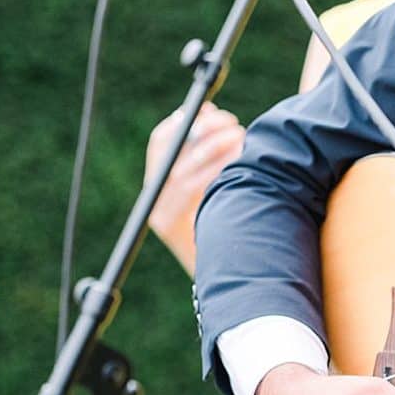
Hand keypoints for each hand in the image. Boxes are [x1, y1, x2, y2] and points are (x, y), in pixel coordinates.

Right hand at [145, 103, 244, 273]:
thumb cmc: (226, 236)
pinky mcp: (174, 228)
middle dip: (204, 131)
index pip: (160, 143)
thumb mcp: (213, 197)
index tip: (208, 109)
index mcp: (159, 189)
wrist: (223, 285)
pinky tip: (238, 162)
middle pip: (172, 153)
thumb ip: (208, 164)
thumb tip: (213, 115)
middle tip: (232, 122)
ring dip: (214, 148)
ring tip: (241, 137)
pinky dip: (215, 171)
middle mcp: (154, 201)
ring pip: (185, 170)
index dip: (182, 122)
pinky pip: (194, 190)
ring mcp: (162, 216)